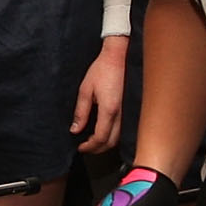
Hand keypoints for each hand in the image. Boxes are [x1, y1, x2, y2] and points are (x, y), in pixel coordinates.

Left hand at [69, 36, 128, 154]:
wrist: (119, 56)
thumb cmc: (102, 70)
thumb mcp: (85, 89)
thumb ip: (81, 111)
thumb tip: (75, 129)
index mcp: (109, 110)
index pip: (100, 138)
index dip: (89, 146)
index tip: (80, 147)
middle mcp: (121, 114)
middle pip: (111, 142)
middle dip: (97, 148)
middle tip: (86, 147)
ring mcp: (128, 112)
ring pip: (119, 137)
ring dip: (106, 143)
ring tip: (93, 141)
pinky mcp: (130, 108)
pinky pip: (123, 129)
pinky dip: (113, 135)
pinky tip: (105, 131)